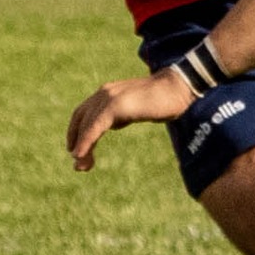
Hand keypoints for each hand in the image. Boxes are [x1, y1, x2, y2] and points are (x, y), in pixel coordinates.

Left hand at [67, 71, 196, 171]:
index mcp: (108, 93)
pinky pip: (94, 127)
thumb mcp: (135, 108)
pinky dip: (86, 141)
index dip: (77, 132)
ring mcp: (108, 98)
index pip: (84, 113)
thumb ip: (122, 114)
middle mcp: (104, 93)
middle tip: (78, 164)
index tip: (77, 151)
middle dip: (76, 141)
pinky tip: (80, 154)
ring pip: (86, 125)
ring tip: (81, 166)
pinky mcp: (115, 106)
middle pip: (81, 119)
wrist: (177, 88)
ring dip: (81, 147)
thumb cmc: (162, 100)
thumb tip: (113, 123)